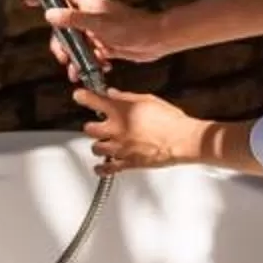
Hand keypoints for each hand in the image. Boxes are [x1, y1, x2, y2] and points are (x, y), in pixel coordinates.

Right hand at [45, 0, 178, 75]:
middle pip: (63, 27)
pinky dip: (90, 63)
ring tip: (77, 73)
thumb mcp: (98, 23)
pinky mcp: (105, 45)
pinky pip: (90, 55)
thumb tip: (49, 14)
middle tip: (64, 59)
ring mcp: (97, 31)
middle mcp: (90, 16)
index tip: (28, 2)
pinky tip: (99, 68)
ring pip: (76, 44)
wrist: (155, 40)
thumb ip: (73, 19)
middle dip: (61, 45)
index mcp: (87, 4)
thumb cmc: (131, 27)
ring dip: (75, 59)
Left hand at [77, 89, 205, 173]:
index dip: (83, 97)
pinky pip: (107, 168)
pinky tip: (100, 167)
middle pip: (89, 128)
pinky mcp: (127, 163)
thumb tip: (113, 94)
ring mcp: (120, 147)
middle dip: (92, 126)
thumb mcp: (148, 100)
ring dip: (98, 145)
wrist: (182, 140)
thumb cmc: (170, 120)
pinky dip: (102, 169)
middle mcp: (116, 129)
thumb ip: (126, 97)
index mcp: (120, 110)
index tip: (80, 96)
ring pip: (96, 148)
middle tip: (98, 125)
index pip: (92, 100)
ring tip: (104, 144)